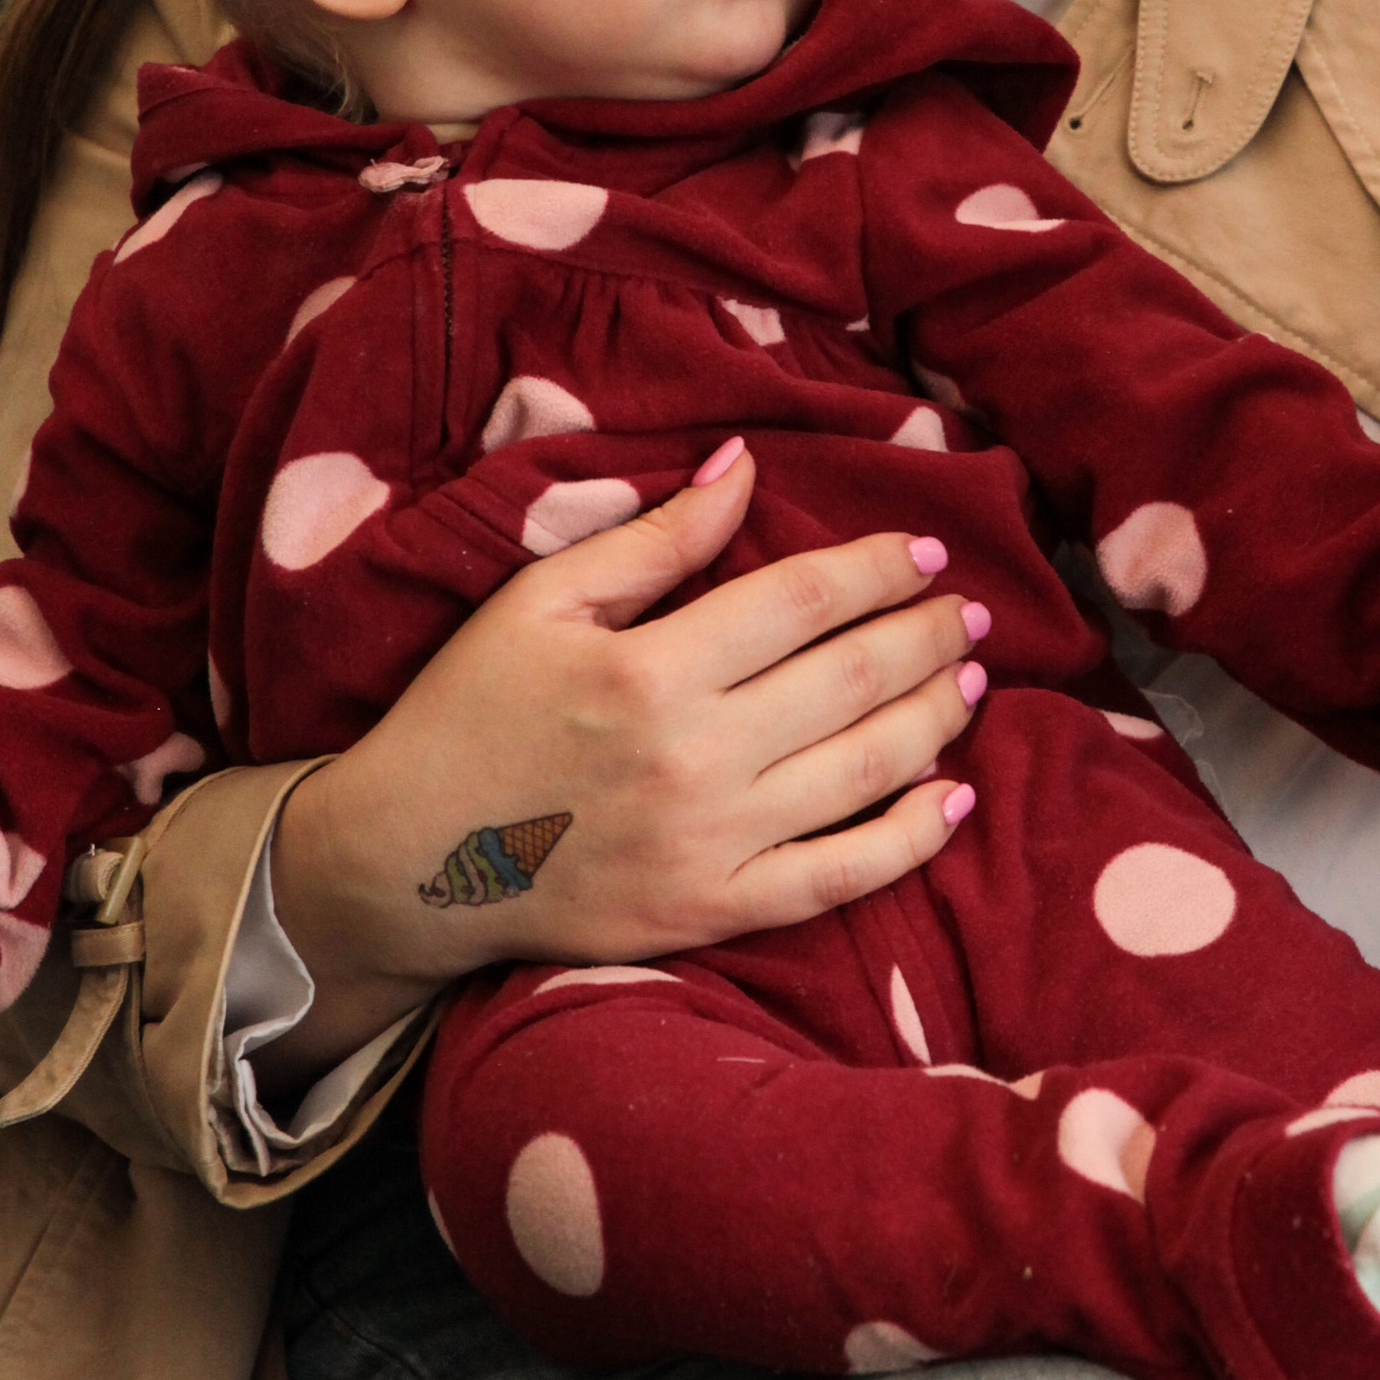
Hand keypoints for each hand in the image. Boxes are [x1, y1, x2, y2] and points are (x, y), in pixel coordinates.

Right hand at [264, 443, 983, 1080]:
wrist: (410, 862)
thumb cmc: (472, 711)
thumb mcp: (541, 601)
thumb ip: (655, 538)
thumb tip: (746, 465)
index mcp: (654, 668)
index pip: (805, 601)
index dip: (877, 570)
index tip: (922, 553)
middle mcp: (697, 756)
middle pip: (855, 679)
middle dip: (929, 635)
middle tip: (968, 611)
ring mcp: (713, 844)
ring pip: (868, 770)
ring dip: (937, 716)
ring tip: (969, 678)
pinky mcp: (714, 913)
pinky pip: (842, 877)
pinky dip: (913, 838)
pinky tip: (955, 797)